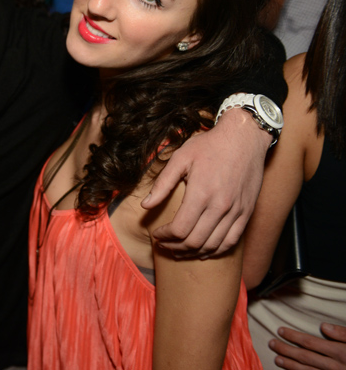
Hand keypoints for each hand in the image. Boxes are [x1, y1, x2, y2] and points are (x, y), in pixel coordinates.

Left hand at [142, 108, 271, 256]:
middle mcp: (220, 207)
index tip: (156, 234)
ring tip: (179, 250)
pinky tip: (203, 250)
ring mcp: (236, 212)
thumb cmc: (210, 145)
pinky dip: (215, 250)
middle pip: (194, 241)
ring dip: (193, 253)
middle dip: (174, 247)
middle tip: (164, 245)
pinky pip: (231, 241)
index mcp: (201, 194)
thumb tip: (145, 205)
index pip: (179, 229)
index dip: (164, 236)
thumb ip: (162, 184)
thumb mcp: (180, 158)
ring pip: (213, 246)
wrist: (245, 138)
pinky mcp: (247, 213)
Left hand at [270, 323, 345, 369]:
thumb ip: (343, 334)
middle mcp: (334, 366)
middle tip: (272, 343)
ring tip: (277, 359)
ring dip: (290, 365)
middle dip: (286, 350)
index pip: (311, 343)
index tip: (280, 330)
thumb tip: (324, 326)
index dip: (294, 336)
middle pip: (305, 357)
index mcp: (340, 352)